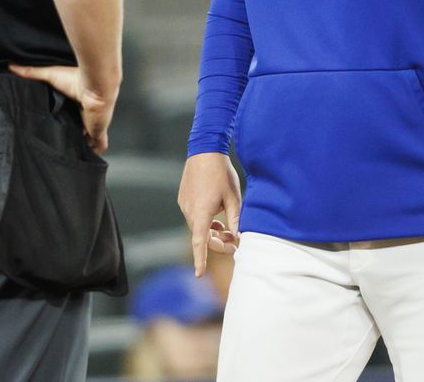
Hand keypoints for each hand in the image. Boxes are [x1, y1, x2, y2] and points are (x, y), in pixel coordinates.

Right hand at [8, 64, 116, 152]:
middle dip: (68, 136)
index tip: (51, 128)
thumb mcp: (49, 75)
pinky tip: (84, 158)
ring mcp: (92, 125)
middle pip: (76, 129)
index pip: (68, 115)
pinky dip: (92, 152)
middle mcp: (85, 114)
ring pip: (86, 140)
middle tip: (55, 144)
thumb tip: (12, 67)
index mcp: (76, 103)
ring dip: (79, 146)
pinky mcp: (98, 132)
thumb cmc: (76, 79)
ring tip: (66, 154)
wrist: (95, 85)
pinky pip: (97, 146)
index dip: (61, 122)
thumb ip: (31, 73)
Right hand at [178, 152, 241, 275]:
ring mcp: (184, 204)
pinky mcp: (183, 198)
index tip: (199, 274)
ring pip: (198, 227)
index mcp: (201, 213)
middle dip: (218, 243)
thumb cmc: (221, 173)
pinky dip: (205, 222)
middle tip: (236, 243)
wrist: (204, 150)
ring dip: (212, 232)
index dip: (200, 259)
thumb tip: (239, 238)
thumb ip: (236, 220)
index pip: (200, 242)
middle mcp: (189, 211)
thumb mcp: (234, 198)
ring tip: (228, 229)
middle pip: (202, 237)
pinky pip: (194, 217)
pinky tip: (217, 218)